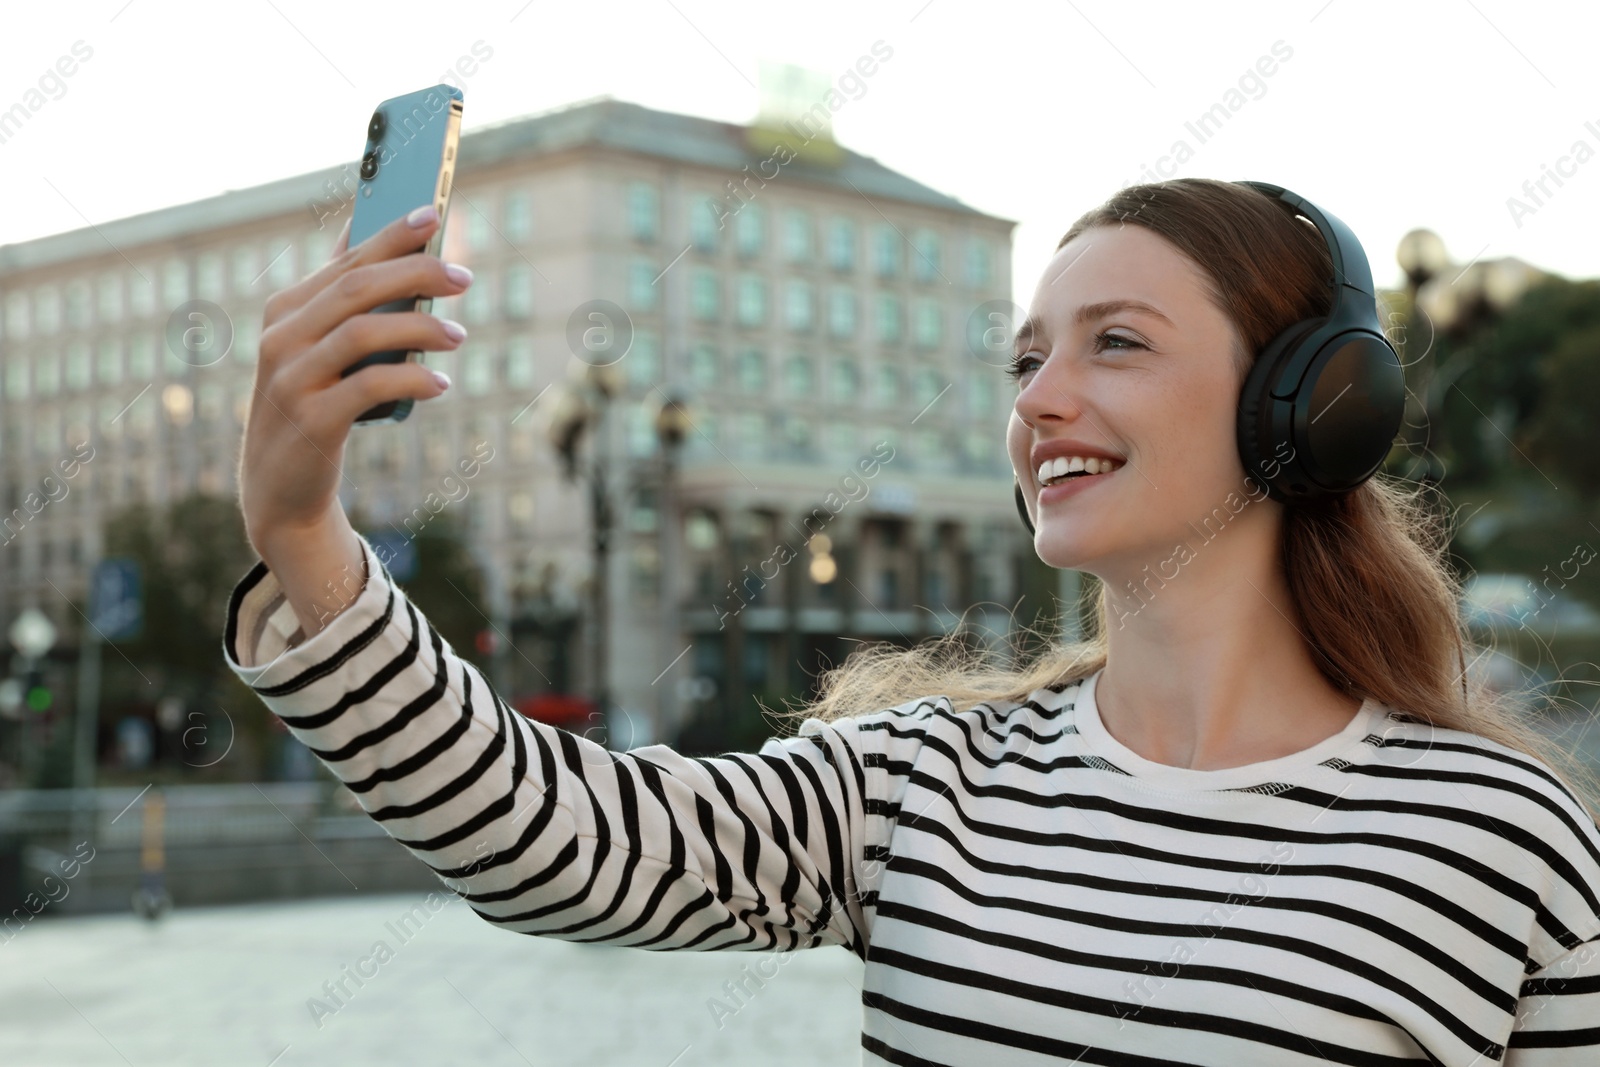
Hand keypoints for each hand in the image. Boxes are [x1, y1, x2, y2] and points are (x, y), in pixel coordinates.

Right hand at [238, 204, 470, 555]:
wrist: (280, 488)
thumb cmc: (313, 405)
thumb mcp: (317, 348)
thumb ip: (338, 297)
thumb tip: (362, 232)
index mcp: (286, 310)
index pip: (346, 261)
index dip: (390, 235)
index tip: (433, 213)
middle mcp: (282, 337)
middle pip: (357, 289)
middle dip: (416, 273)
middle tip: (465, 277)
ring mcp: (291, 378)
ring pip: (362, 333)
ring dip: (420, 329)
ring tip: (460, 337)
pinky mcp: (311, 420)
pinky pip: (368, 388)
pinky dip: (410, 380)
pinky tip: (441, 385)